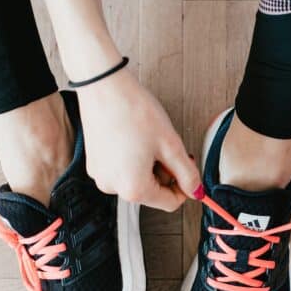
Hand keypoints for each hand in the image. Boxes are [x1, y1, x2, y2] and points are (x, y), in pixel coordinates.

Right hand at [76, 68, 200, 211]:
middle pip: (152, 192)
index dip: (184, 187)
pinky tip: (133, 137)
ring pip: (137, 180)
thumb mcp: (170, 144)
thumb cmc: (134, 111)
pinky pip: (121, 170)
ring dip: (149, 165)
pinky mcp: (94, 163)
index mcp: (133, 188)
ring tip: (148, 139)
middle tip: (168, 146)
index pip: (170, 203)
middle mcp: (112, 188)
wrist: (103, 86)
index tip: (188, 167)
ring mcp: (100, 175)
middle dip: (164, 173)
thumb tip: (196, 191)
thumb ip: (187, 173)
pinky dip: (132, 159)